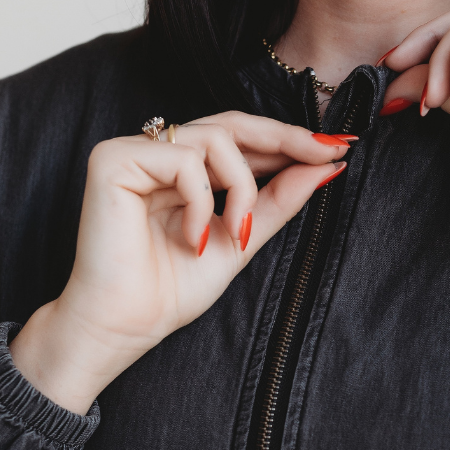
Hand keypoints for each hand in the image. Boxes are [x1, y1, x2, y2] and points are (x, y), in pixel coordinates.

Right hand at [10, 113, 351, 412]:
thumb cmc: (169, 291)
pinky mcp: (113, 159)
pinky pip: (183, 160)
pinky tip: (193, 240)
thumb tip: (325, 168)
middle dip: (286, 139)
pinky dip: (202, 202)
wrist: (125, 326)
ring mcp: (133, 150)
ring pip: (216, 138)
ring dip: (243, 189)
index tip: (336, 151)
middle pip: (233, 123)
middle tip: (326, 154)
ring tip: (237, 233)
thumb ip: (276, 203)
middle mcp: (158, 151)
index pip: (242, 140)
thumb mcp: (240, 241)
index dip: (289, 142)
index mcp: (184, 169)